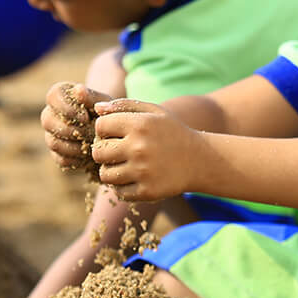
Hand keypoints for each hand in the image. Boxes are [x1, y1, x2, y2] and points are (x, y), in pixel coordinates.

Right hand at [41, 82, 112, 170]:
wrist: (113, 131)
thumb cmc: (108, 112)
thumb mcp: (105, 102)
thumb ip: (92, 96)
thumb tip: (78, 89)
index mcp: (60, 96)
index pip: (52, 96)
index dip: (66, 108)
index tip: (85, 117)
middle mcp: (52, 114)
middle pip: (47, 120)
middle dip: (69, 129)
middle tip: (88, 133)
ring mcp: (53, 135)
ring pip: (52, 142)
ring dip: (73, 146)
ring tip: (91, 145)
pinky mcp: (59, 154)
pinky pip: (61, 159)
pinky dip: (77, 160)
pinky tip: (90, 156)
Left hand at [91, 98, 205, 201]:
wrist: (200, 160)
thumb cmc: (172, 132)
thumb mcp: (154, 111)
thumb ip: (125, 105)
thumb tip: (97, 108)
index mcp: (140, 124)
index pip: (100, 126)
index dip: (104, 130)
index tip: (115, 134)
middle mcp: (139, 148)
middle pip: (98, 152)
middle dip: (104, 151)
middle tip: (116, 151)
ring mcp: (143, 172)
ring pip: (105, 174)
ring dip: (111, 170)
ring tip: (124, 165)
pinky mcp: (147, 191)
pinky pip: (118, 192)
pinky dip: (122, 187)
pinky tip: (134, 178)